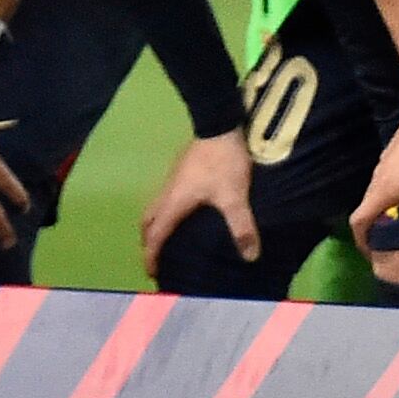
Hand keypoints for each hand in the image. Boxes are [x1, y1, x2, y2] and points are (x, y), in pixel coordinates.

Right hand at [139, 130, 259, 278]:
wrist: (218, 124)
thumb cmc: (223, 162)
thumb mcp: (234, 196)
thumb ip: (241, 226)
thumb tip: (250, 256)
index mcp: (174, 203)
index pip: (155, 235)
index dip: (151, 256)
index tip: (151, 273)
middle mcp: (167, 193)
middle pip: (148, 222)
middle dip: (149, 242)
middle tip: (156, 258)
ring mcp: (172, 180)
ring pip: (155, 209)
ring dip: (156, 227)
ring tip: (168, 240)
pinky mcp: (180, 172)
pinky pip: (165, 199)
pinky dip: (166, 214)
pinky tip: (183, 215)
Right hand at [357, 97, 398, 248]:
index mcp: (383, 188)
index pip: (359, 221)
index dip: (362, 242)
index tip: (373, 254)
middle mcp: (378, 176)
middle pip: (370, 209)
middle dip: (380, 228)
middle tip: (397, 244)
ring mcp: (386, 162)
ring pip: (383, 193)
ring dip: (392, 210)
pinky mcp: (398, 151)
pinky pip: (394, 180)